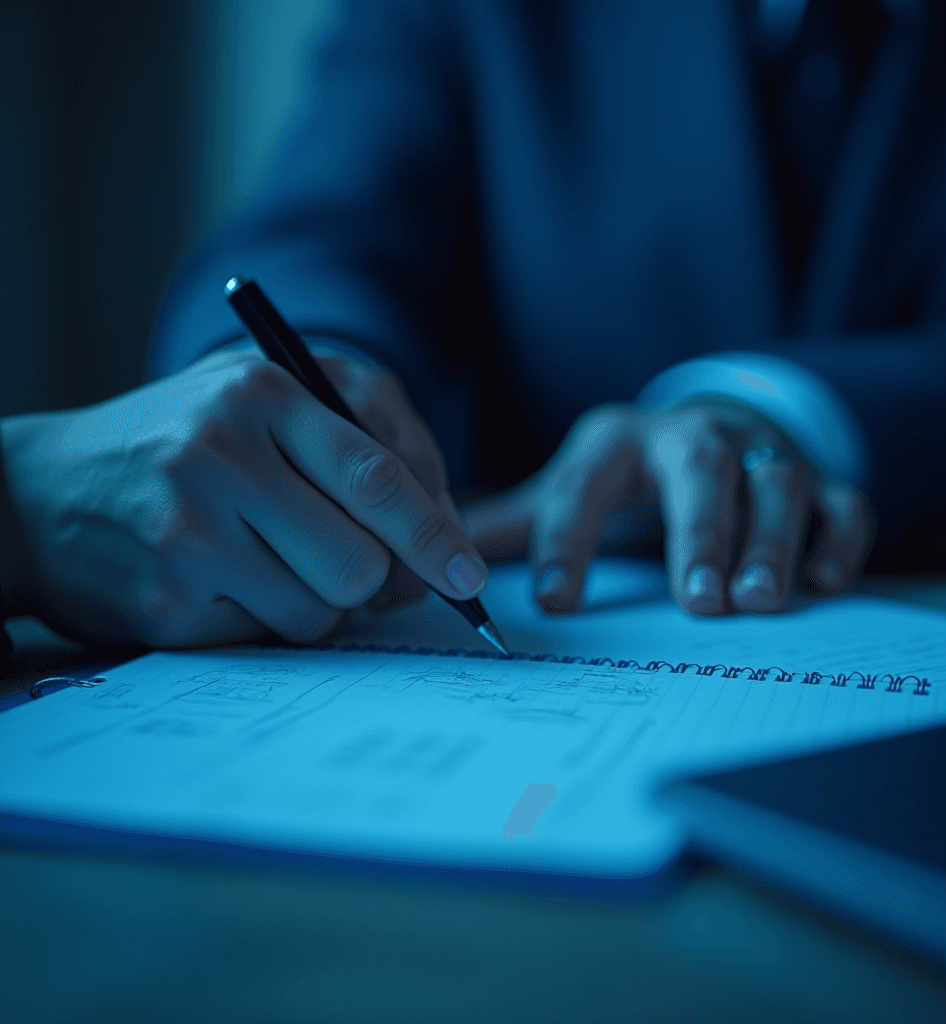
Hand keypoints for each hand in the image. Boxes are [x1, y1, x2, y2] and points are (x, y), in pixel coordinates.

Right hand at [0, 347, 487, 645]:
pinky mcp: (165, 602)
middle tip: (337, 560)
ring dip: (310, 600)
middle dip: (366, 577)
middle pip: (361, 563)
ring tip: (257, 559)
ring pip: (319, 611)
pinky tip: (214, 579)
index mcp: (262, 395)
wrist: (43, 490)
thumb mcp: (263, 410)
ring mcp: (187, 532)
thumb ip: (360, 452)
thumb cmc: (182, 444)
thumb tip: (440, 548)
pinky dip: (260, 618)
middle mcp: (221, 455)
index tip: (469, 576)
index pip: (377, 478)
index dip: (436, 535)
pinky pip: (266, 637)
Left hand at [463, 397, 872, 614]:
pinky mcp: (815, 479)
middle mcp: (692, 437)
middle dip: (699, 534)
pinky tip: (824, 585)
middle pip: (700, 470)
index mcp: (617, 442)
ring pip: (774, 483)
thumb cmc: (627, 479)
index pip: (585, 486)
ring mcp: (760, 454)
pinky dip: (837, 540)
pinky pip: (839, 502)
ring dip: (770, 541)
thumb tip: (439, 563)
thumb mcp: (573, 488)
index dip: (568, 542)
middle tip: (697, 603)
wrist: (709, 431)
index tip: (556, 602)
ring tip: (758, 602)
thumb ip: (518, 527)